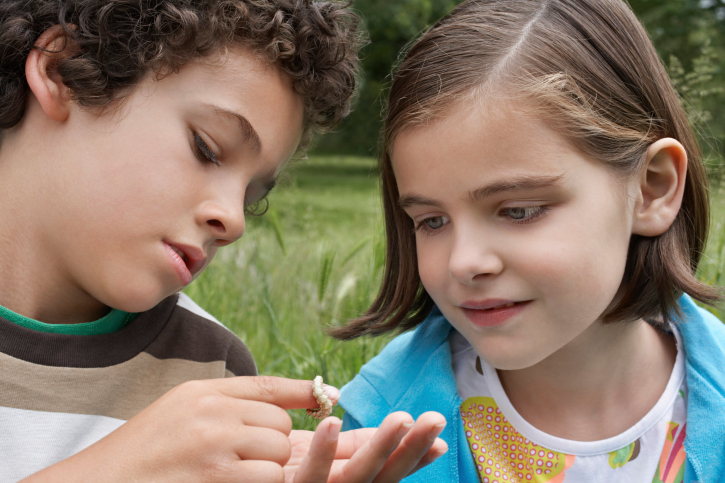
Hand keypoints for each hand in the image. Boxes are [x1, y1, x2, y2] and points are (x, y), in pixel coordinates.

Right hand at [21, 376, 340, 482]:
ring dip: (269, 470)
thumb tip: (276, 407)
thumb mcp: (181, 411)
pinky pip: (266, 479)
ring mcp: (214, 447)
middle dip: (275, 445)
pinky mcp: (216, 479)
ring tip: (236, 475)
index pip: (268, 386)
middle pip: (280, 425)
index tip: (329, 396)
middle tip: (249, 459)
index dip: (303, 391)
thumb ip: (226, 403)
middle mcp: (211, 413)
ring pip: (278, 453)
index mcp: (203, 393)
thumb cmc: (142, 453)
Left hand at [285, 411, 447, 482]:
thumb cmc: (270, 472)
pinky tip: (331, 422)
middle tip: (435, 420)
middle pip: (382, 476)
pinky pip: (307, 479)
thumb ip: (345, 445)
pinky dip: (321, 452)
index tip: (441, 435)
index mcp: (343, 482)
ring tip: (401, 417)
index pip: (388, 470)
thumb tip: (380, 423)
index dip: (415, 454)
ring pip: (354, 478)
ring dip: (379, 446)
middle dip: (411, 449)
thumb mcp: (314, 455)